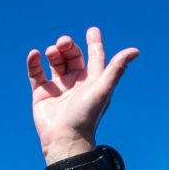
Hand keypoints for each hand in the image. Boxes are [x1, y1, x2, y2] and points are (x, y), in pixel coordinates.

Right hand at [28, 26, 138, 163]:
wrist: (65, 139)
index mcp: (92, 81)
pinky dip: (34, 61)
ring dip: (53, 52)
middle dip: (67, 45)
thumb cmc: (86, 116)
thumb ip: (116, 69)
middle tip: (63, 43)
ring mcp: (58, 87)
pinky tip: (35, 54)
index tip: (92, 30)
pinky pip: (36, 72)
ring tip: (51, 52)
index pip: (94, 57)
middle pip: (72, 55)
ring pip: (54, 61)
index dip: (94, 43)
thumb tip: (135, 50)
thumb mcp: (103, 89)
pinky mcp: (41, 93)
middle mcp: (75, 82)